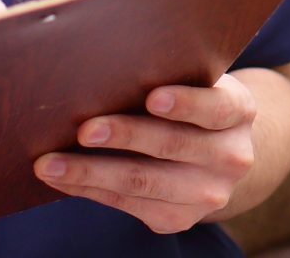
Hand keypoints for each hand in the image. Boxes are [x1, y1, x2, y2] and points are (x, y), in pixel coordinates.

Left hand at [34, 73, 260, 232]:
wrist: (217, 156)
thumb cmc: (189, 102)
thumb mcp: (195, 82)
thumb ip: (168, 74)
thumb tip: (100, 70)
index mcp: (239, 112)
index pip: (215, 107)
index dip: (185, 104)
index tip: (152, 97)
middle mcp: (231, 156)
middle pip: (172, 146)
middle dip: (125, 136)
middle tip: (84, 129)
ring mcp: (208, 193)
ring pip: (143, 182)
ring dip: (91, 172)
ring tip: (50, 163)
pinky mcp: (179, 219)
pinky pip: (127, 204)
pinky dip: (89, 189)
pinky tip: (61, 177)